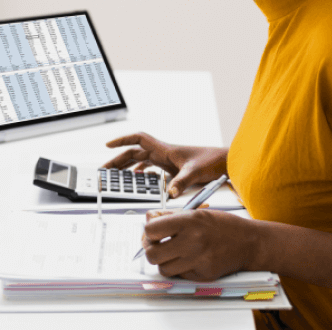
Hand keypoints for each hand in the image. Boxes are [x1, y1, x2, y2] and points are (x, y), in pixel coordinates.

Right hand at [103, 133, 225, 197]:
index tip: (108, 145)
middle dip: (118, 159)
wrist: (225, 162)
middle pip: (135, 152)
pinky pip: (151, 168)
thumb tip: (169, 193)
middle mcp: (163, 153)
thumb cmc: (212, 161)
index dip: (122, 140)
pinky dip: (141, 173)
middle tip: (105, 169)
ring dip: (128, 166)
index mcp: (165, 149)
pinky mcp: (172, 168)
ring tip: (116, 176)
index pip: (139, 139)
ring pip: (141, 160)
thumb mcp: (195, 172)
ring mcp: (167, 161)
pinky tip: (138, 179)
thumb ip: (181, 182)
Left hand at [141, 209, 259, 281]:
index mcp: (190, 221)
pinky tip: (188, 259)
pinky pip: (179, 276)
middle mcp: (193, 242)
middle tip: (157, 245)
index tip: (153, 231)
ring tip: (173, 253)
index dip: (149, 231)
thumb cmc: (223, 226)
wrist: (249, 243)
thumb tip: (148, 219)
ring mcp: (198, 261)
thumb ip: (170, 216)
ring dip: (164, 262)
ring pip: (163, 269)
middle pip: (152, 254)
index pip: (151, 230)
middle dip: (151, 250)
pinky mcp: (202, 276)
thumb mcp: (197, 212)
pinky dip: (179, 269)